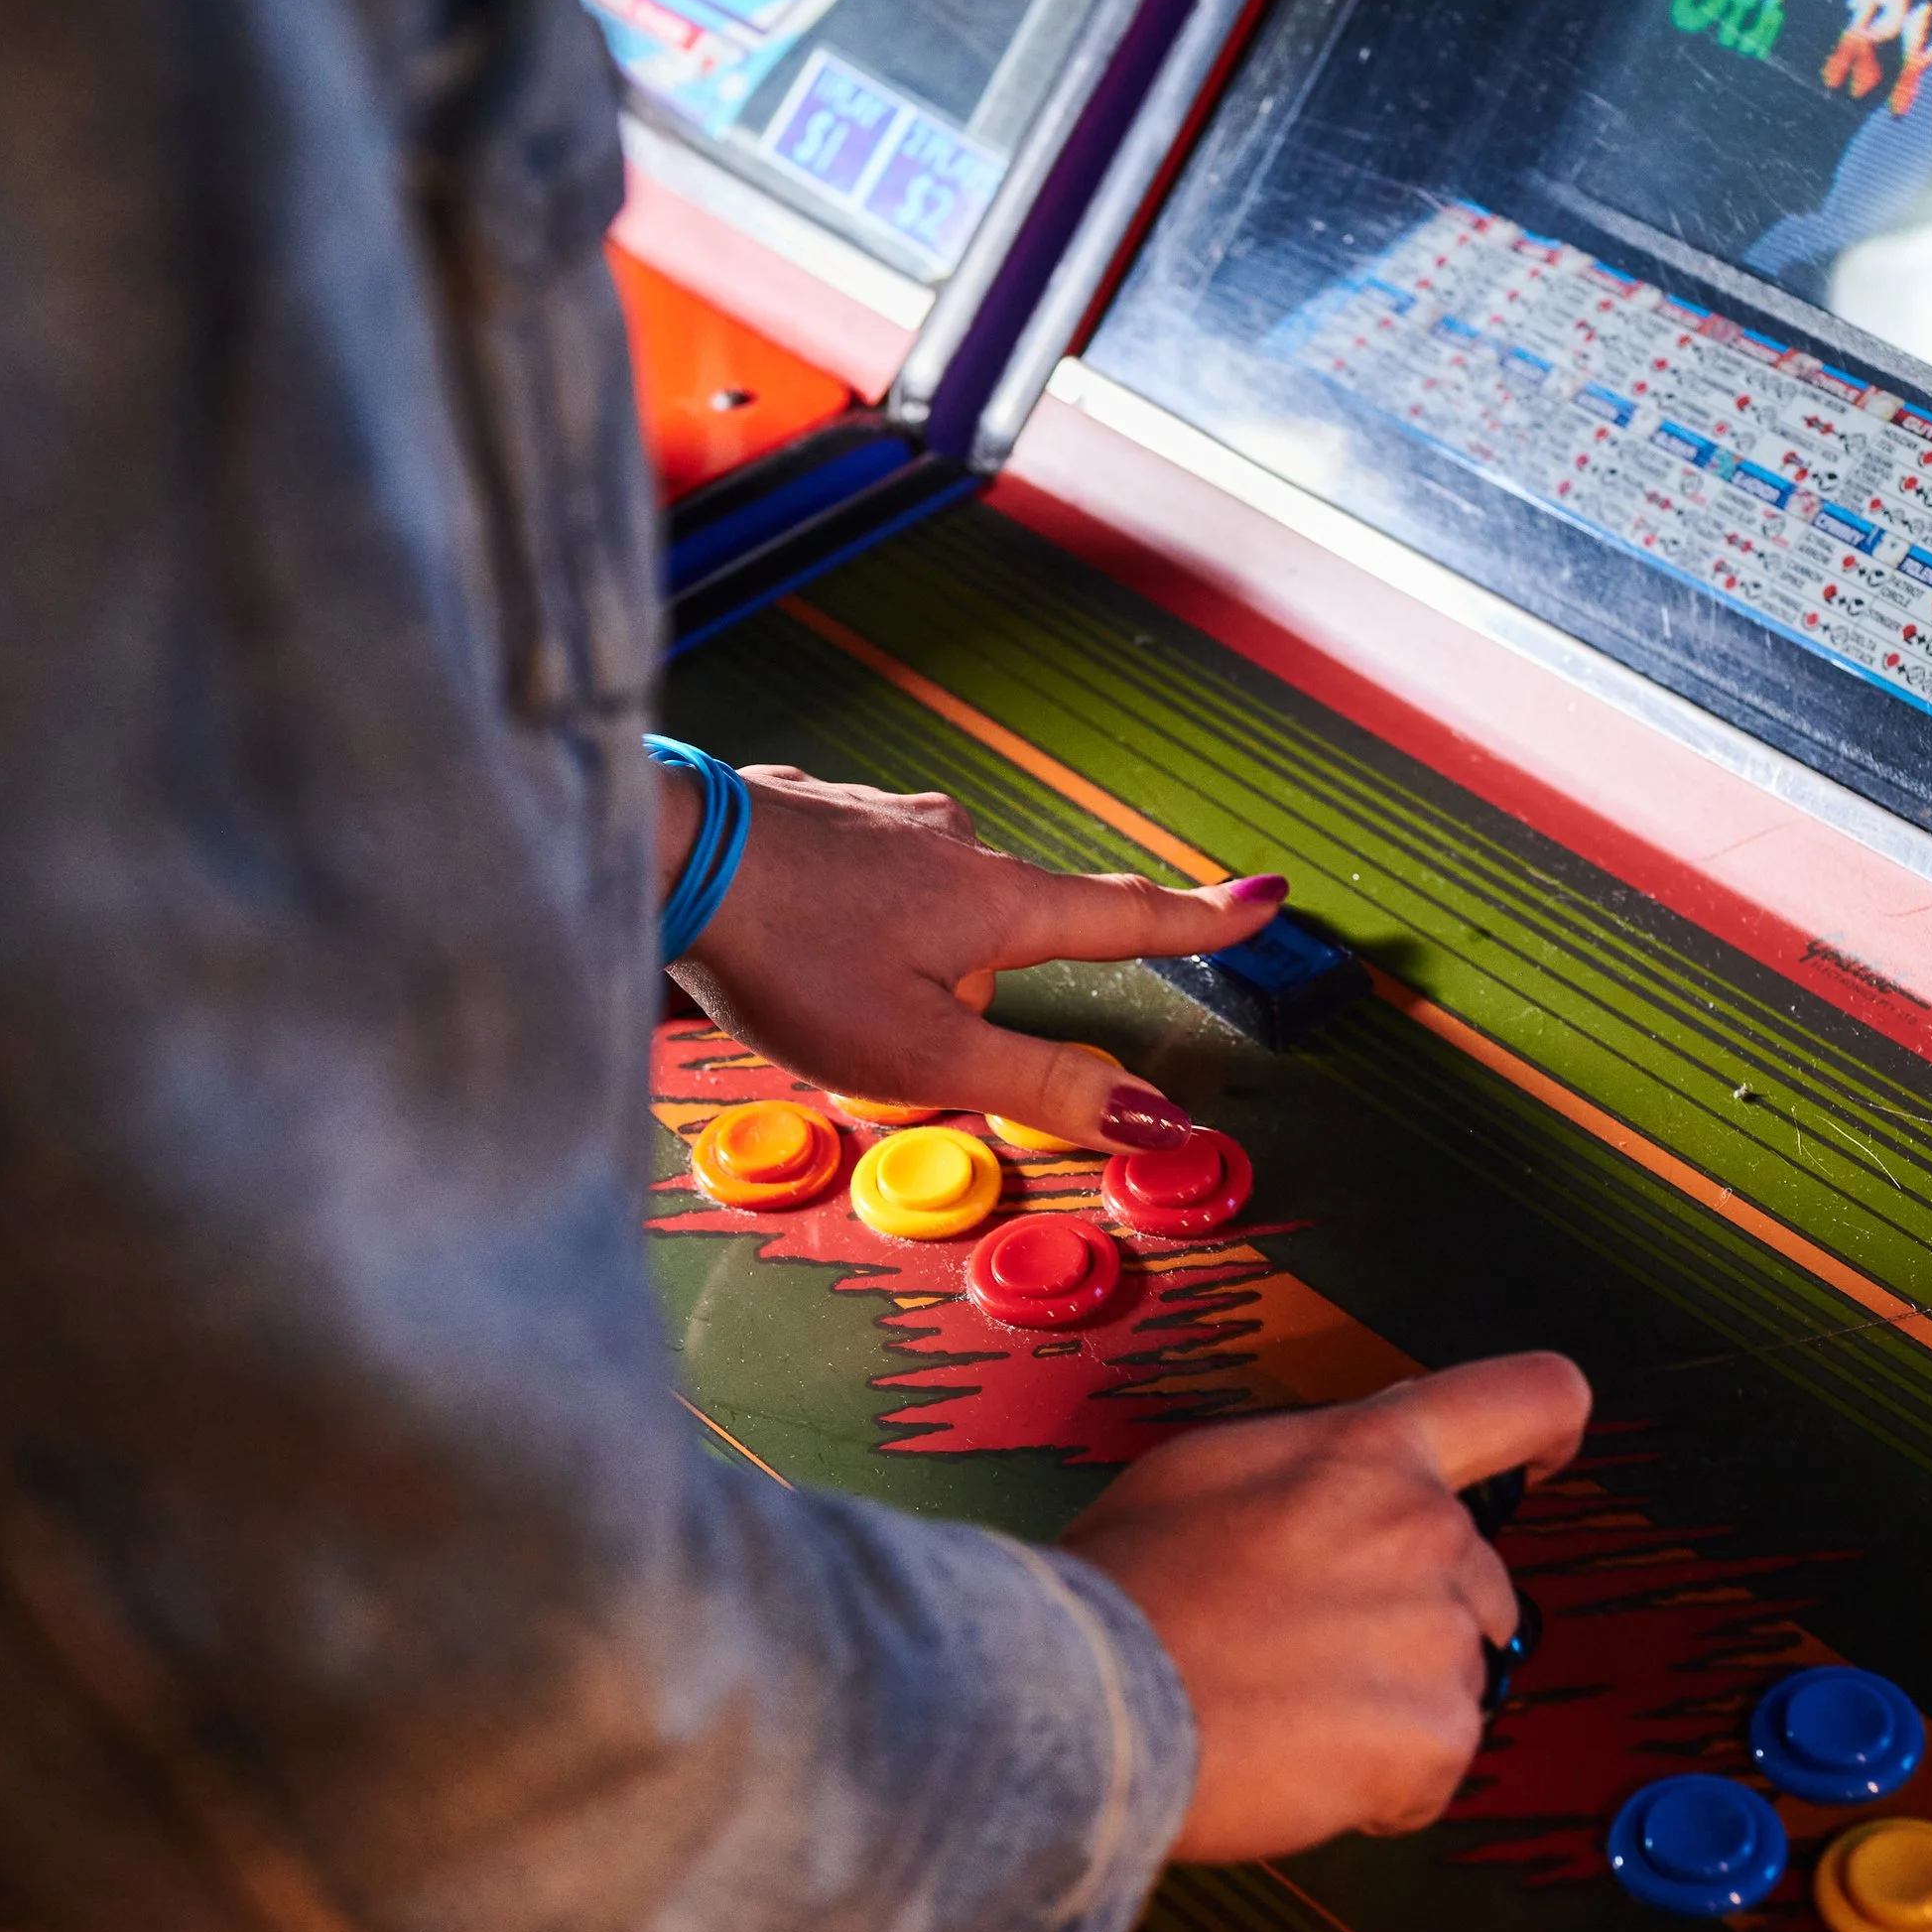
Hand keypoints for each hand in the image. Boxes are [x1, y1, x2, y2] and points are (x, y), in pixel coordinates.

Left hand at [661, 760, 1287, 1149]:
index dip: (1199, 921)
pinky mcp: (827, 813)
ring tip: (813, 989)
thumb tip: (1158, 1119)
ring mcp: (889, 819)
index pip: (1127, 917)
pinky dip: (845, 923)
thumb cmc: (789, 957)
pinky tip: (788, 940)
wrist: (668, 850)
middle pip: (1009, 935)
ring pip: (930, 911)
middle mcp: (958, 843)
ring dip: (897, 962)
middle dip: (967, 997)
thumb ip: (1039, 1086)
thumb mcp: (921, 1055)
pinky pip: (867, 883)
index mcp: (998, 903)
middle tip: (878, 1029)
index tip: (1263, 900)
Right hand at [1066, 1353, 1591, 1860]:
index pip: (1522, 1400)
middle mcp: (1423, 1532)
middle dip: (1415, 1623)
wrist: (1088, 1696)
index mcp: (1367, 1454)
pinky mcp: (1438, 1735)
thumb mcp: (1204, 1472)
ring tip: (1284, 1709)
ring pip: (1454, 1679)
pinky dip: (1381, 1787)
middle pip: (1479, 1581)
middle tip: (1310, 1652)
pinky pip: (1433, 1771)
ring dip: (1391, 1704)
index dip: (1547, 1429)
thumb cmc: (1122, 1591)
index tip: (1546, 1452)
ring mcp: (1438, 1636)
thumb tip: (1321, 1490)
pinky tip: (1298, 1765)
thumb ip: (1302, 1471)